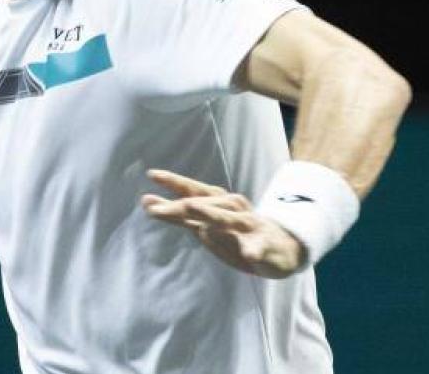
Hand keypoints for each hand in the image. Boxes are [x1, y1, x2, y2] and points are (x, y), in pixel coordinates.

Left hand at [141, 169, 306, 278]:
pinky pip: (259, 247)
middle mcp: (232, 210)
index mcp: (218, 203)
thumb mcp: (205, 222)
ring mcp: (249, 226)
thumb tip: (146, 202)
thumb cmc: (237, 232)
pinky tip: (248, 254)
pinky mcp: (265, 245)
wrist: (282, 248)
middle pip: (204, 204)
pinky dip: (254, 250)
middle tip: (156, 207)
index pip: (193, 190)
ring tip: (191, 209)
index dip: (173, 182)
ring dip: (210, 214)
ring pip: (228, 219)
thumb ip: (177, 214)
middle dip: (180, 206)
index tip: (152, 174)